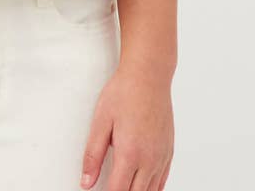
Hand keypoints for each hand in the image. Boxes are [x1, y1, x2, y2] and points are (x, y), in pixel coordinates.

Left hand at [79, 63, 174, 190]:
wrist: (148, 75)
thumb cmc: (124, 93)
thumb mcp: (100, 121)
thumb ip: (92, 155)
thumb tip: (86, 183)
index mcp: (130, 153)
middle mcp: (149, 160)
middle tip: (108, 188)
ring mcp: (161, 157)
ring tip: (122, 185)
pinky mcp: (169, 152)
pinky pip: (162, 182)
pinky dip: (151, 189)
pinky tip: (141, 187)